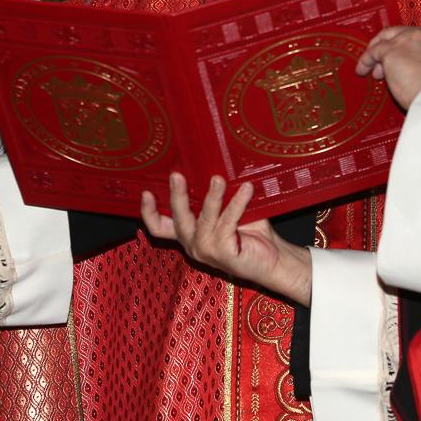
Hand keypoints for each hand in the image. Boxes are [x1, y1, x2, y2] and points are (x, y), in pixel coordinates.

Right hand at [141, 173, 311, 306]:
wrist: (274, 258)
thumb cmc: (251, 232)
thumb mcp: (228, 211)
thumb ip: (216, 197)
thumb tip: (213, 163)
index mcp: (189, 235)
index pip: (159, 228)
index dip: (148, 212)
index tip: (146, 191)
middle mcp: (193, 244)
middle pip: (177, 221)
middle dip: (176, 197)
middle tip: (177, 176)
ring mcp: (207, 251)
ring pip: (205, 219)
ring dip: (212, 196)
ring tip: (218, 178)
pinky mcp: (224, 253)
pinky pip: (228, 222)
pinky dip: (237, 203)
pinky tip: (246, 189)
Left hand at [355, 25, 420, 109]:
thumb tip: (408, 66)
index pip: (417, 36)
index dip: (406, 47)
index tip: (402, 57)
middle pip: (399, 34)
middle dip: (390, 48)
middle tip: (383, 64)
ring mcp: (407, 40)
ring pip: (385, 41)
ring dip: (377, 55)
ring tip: (376, 72)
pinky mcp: (391, 51)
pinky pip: (373, 52)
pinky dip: (366, 61)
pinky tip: (363, 70)